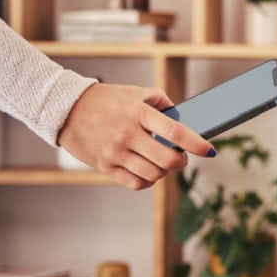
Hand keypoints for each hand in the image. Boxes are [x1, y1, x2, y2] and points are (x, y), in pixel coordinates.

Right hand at [58, 83, 215, 190]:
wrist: (66, 109)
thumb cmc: (106, 101)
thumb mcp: (136, 92)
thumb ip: (162, 102)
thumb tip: (183, 119)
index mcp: (139, 113)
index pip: (175, 132)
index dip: (197, 144)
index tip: (210, 151)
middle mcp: (127, 134)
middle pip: (167, 159)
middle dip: (181, 161)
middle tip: (181, 157)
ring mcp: (115, 152)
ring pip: (153, 174)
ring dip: (165, 171)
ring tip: (162, 162)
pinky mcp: (105, 166)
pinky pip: (136, 183)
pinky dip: (148, 180)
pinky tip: (148, 171)